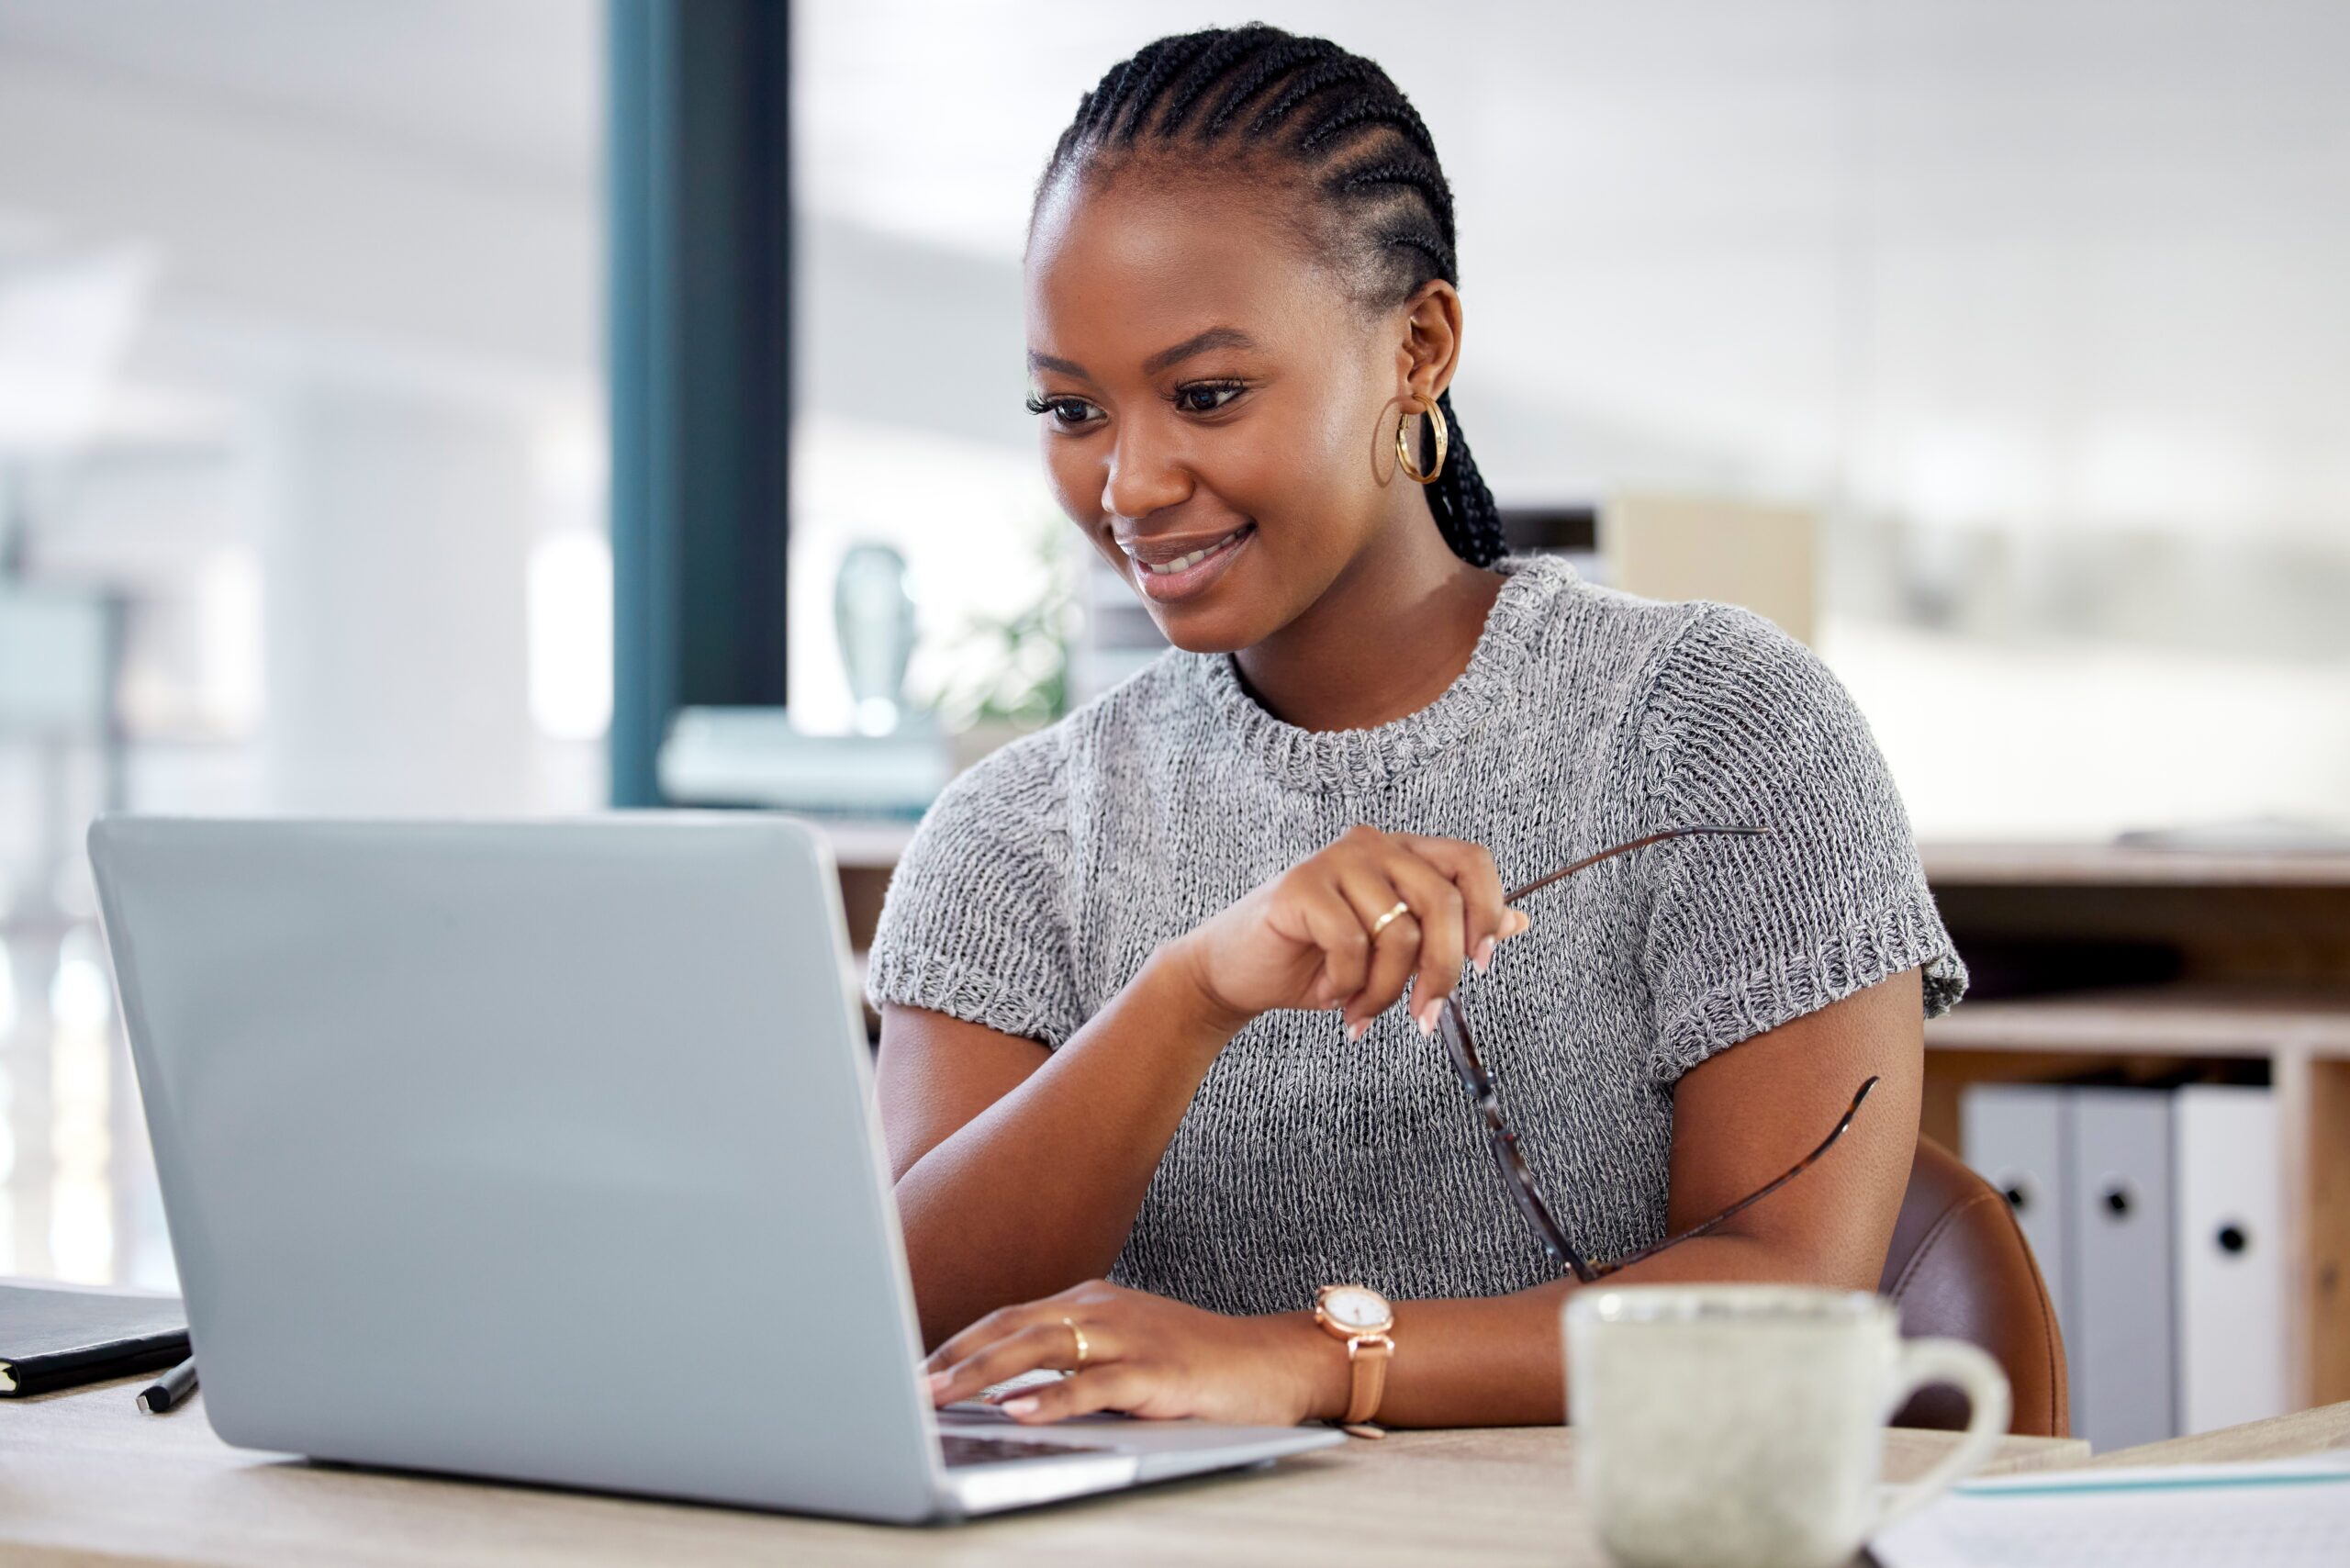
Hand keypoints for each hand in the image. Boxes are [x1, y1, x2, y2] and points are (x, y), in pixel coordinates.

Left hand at [923, 1279, 1344, 1426]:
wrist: (1274, 1361)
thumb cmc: (1195, 1362)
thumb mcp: (1123, 1350)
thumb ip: (1071, 1361)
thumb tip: (1005, 1391)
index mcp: (1089, 1302)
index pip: (1007, 1318)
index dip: (958, 1343)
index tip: (912, 1370)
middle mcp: (1103, 1309)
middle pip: (1012, 1327)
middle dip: (953, 1357)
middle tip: (906, 1386)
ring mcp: (1131, 1337)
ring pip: (1042, 1347)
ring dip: (984, 1373)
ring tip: (939, 1396)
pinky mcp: (1160, 1372)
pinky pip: (1096, 1384)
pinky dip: (1054, 1397)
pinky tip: (1020, 1411)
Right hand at [1168, 824, 1531, 1039]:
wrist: (1235, 973)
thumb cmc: (1316, 960)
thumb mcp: (1393, 950)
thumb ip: (1448, 931)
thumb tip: (1519, 922)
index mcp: (1401, 853)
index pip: (1471, 861)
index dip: (1487, 911)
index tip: (1481, 964)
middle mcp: (1372, 845)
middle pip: (1442, 902)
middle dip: (1442, 972)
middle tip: (1424, 1017)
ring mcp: (1334, 861)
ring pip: (1399, 932)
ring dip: (1387, 990)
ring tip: (1362, 1010)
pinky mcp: (1300, 887)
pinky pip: (1352, 945)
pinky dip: (1348, 985)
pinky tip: (1331, 996)